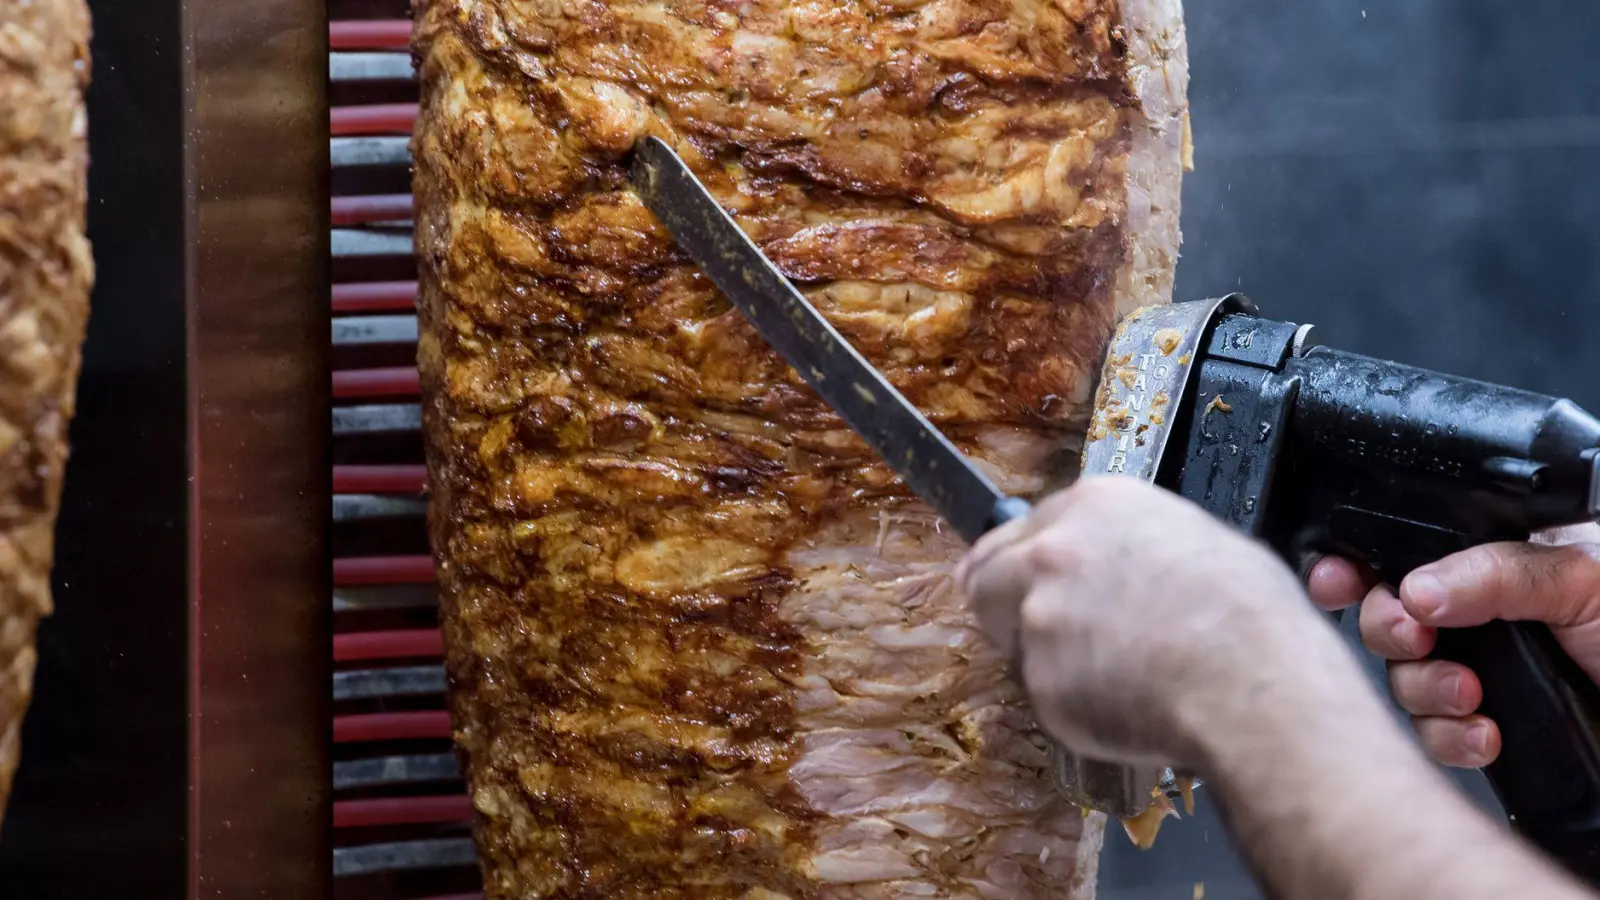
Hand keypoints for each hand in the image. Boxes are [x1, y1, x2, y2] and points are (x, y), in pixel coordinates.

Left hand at [958, 478, 1347, 768]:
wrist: (1254, 683)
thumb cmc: (1250, 615)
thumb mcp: (1199, 541)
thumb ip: (1132, 544)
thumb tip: (1128, 565)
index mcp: (1095, 505)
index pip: (1024, 529)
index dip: (1027, 561)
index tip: (1028, 580)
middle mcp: (1054, 552)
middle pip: (986, 575)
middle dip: (1003, 603)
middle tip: (1030, 632)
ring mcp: (1040, 616)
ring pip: (1016, 641)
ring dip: (1047, 658)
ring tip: (1114, 675)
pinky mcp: (1041, 681)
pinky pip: (1047, 696)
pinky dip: (1074, 707)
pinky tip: (1126, 705)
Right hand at [1308, 525, 1599, 767]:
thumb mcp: (1582, 576)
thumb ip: (1496, 572)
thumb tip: (1414, 585)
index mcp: (1497, 558)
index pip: (1406, 549)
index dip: (1360, 562)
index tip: (1338, 578)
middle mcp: (1482, 613)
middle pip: (1389, 614)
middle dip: (1391, 629)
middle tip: (1417, 636)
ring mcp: (1485, 670)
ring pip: (1404, 679)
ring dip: (1425, 690)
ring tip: (1468, 696)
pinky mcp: (1491, 724)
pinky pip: (1436, 733)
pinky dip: (1452, 737)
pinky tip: (1486, 735)